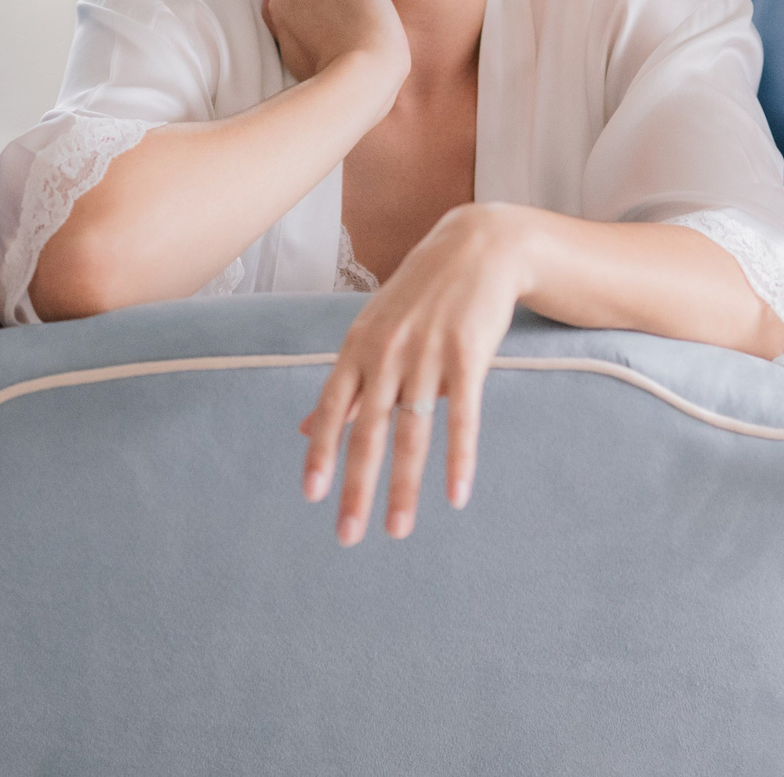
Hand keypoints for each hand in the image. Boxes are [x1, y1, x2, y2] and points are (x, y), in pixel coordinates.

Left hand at [298, 202, 530, 544]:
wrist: (477, 247)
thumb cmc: (420, 296)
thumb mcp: (373, 331)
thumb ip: (345, 385)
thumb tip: (305, 430)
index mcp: (359, 347)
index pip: (332, 408)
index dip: (321, 452)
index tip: (311, 495)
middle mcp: (388, 352)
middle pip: (369, 431)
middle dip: (357, 487)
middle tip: (347, 535)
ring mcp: (428, 353)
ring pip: (413, 432)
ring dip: (405, 487)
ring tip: (398, 530)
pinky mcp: (469, 355)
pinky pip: (463, 416)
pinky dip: (459, 458)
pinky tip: (457, 494)